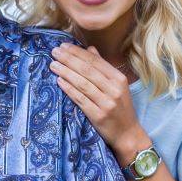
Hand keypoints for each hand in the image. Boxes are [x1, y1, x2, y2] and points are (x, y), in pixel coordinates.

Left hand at [50, 43, 150, 163]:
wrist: (128, 134)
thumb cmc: (120, 107)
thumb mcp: (117, 85)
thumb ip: (103, 67)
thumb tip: (89, 48)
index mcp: (119, 79)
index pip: (95, 61)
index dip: (78, 52)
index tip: (63, 46)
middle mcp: (114, 89)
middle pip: (87, 70)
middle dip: (69, 59)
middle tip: (54, 52)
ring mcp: (107, 103)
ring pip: (82, 83)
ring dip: (66, 72)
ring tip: (53, 65)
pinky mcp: (98, 116)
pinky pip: (80, 99)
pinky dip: (69, 89)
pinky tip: (59, 81)